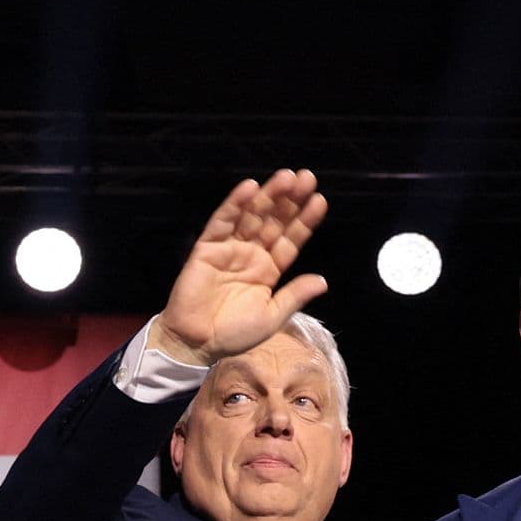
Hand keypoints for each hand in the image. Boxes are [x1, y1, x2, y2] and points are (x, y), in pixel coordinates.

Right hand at [155, 168, 328, 364]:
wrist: (197, 343)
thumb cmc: (235, 333)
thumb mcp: (272, 316)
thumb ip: (295, 295)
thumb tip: (323, 280)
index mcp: (269, 270)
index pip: (291, 240)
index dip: (305, 221)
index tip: (320, 200)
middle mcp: (252, 255)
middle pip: (274, 222)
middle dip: (290, 200)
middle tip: (307, 177)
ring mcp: (230, 249)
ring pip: (252, 216)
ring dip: (269, 196)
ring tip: (288, 177)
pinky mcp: (208, 247)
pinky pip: (223, 221)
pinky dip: (235, 203)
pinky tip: (250, 187)